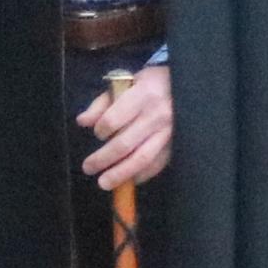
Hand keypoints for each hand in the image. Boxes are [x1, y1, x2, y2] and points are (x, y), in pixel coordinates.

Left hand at [79, 61, 173, 190]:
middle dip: (103, 159)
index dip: (101, 129)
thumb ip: (102, 103)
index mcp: (142, 95)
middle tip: (88, 168)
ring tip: (104, 183)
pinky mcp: (175, 145)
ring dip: (120, 174)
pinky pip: (156, 164)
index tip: (97, 133)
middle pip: (125, 144)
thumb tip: (82, 122)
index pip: (115, 118)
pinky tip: (128, 181)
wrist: (184, 86)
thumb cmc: (148, 85)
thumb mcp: (124, 84)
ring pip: (142, 159)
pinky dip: (141, 175)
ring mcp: (168, 133)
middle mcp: (156, 115)